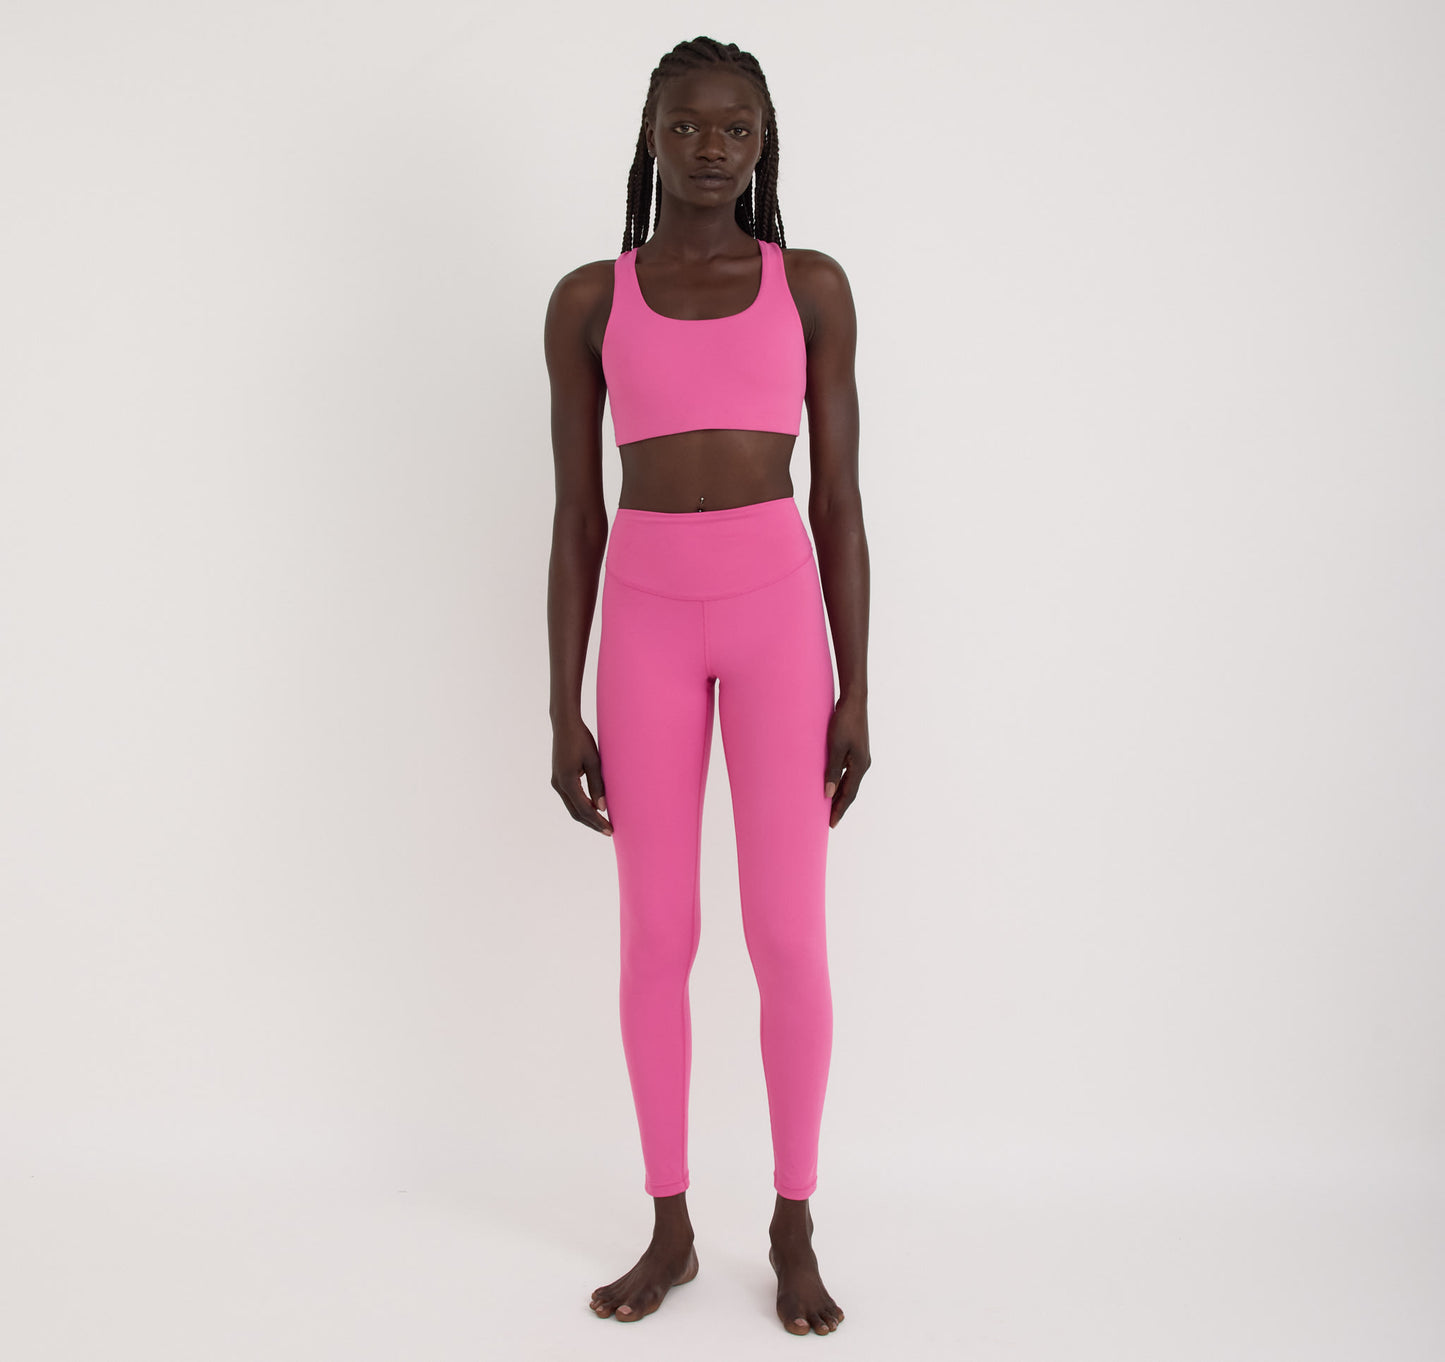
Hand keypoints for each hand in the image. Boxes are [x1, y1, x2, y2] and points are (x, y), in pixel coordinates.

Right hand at [551, 717, 611, 836]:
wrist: (564, 725)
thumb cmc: (581, 739)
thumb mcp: (593, 761)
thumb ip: (597, 785)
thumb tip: (602, 808)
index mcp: (567, 781)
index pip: (584, 809)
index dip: (597, 821)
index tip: (610, 830)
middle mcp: (558, 784)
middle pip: (576, 813)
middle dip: (592, 823)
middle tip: (608, 831)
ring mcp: (556, 782)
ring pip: (572, 807)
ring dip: (586, 817)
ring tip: (602, 823)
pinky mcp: (558, 778)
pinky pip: (570, 799)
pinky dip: (581, 807)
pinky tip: (593, 809)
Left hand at [823, 694, 870, 828]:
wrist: (854, 701)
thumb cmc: (844, 722)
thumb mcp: (835, 747)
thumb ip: (832, 770)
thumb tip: (827, 793)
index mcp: (860, 766)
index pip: (848, 794)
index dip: (839, 809)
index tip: (831, 824)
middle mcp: (863, 764)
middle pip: (850, 790)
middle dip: (840, 805)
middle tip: (829, 820)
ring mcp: (860, 757)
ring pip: (849, 781)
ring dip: (840, 794)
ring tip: (829, 806)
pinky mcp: (856, 750)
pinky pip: (847, 772)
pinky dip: (840, 781)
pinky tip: (832, 783)